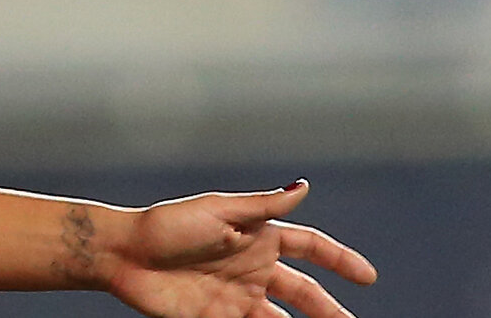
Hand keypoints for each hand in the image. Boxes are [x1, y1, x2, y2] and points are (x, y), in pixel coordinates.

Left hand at [101, 180, 375, 317]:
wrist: (123, 256)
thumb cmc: (167, 225)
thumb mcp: (219, 211)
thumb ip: (263, 206)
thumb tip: (304, 186)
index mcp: (257, 235)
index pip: (309, 247)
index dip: (339, 260)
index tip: (368, 277)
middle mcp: (252, 267)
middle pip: (303, 293)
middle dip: (329, 311)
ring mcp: (236, 297)